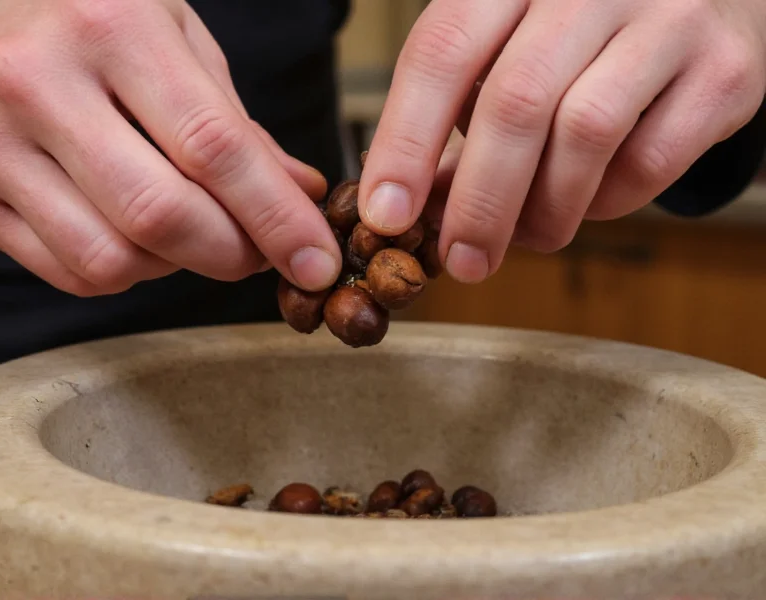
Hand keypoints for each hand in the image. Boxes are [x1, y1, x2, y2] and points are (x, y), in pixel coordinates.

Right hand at [0, 0, 340, 294]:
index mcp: (109, 26)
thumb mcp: (170, 32)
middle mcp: (36, 84)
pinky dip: (123, 271)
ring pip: (111, 260)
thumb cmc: (77, 9)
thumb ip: (234, 120)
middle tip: (260, 253)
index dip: (277, 218)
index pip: (213, 148)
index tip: (316, 260)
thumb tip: (300, 194)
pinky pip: (66, 270)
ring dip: (175, 267)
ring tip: (189, 233)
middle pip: (160, 217)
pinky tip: (134, 236)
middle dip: (233, 254)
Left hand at [361, 0, 765, 282]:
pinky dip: (608, 201)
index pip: (442, 52)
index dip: (405, 140)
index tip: (385, 215)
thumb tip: (403, 206)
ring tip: (528, 236)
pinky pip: (648, 159)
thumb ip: (460, 112)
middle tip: (461, 259)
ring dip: (545, 210)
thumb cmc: (581, 33)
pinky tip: (589, 202)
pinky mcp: (723, 69)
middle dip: (477, 201)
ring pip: (584, 132)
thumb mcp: (508, 46)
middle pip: (514, 101)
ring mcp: (666, 18)